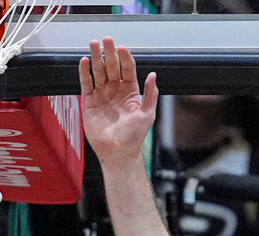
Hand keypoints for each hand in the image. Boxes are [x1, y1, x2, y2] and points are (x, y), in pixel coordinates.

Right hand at [78, 37, 157, 165]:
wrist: (117, 151)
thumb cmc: (134, 136)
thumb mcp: (147, 115)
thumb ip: (150, 95)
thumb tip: (153, 75)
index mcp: (131, 92)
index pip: (128, 70)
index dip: (125, 58)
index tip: (122, 48)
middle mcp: (116, 90)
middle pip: (112, 67)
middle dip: (109, 53)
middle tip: (106, 39)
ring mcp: (102, 94)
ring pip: (99, 71)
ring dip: (96, 57)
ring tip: (93, 44)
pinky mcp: (89, 100)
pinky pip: (86, 83)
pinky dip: (85, 72)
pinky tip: (84, 61)